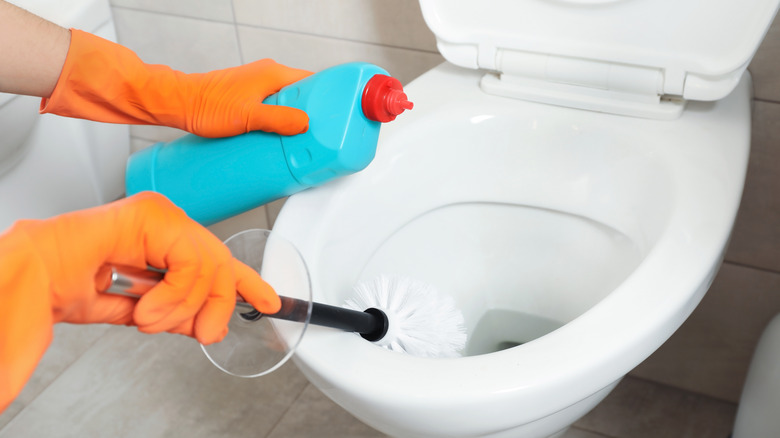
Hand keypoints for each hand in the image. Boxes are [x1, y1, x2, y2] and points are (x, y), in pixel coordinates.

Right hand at [8, 191, 280, 338]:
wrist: (35, 280)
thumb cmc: (72, 287)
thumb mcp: (143, 308)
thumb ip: (177, 311)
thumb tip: (208, 324)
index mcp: (164, 240)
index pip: (219, 256)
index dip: (248, 282)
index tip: (269, 302)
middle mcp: (167, 221)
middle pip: (221, 264)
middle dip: (218, 307)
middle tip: (201, 332)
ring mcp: (160, 214)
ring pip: (209, 266)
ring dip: (182, 308)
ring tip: (150, 319)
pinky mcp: (151, 215)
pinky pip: (189, 263)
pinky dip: (173, 294)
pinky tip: (145, 305)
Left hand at [40, 29, 311, 136]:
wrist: (178, 103)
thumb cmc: (207, 105)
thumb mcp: (248, 117)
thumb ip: (279, 120)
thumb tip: (306, 125)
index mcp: (275, 74)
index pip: (315, 80)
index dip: (332, 96)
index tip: (342, 113)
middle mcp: (269, 77)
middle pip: (306, 94)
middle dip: (317, 114)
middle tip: (325, 136)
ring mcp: (259, 88)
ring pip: (290, 103)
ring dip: (299, 121)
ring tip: (306, 142)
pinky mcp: (250, 100)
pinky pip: (276, 109)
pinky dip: (284, 122)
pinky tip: (283, 139)